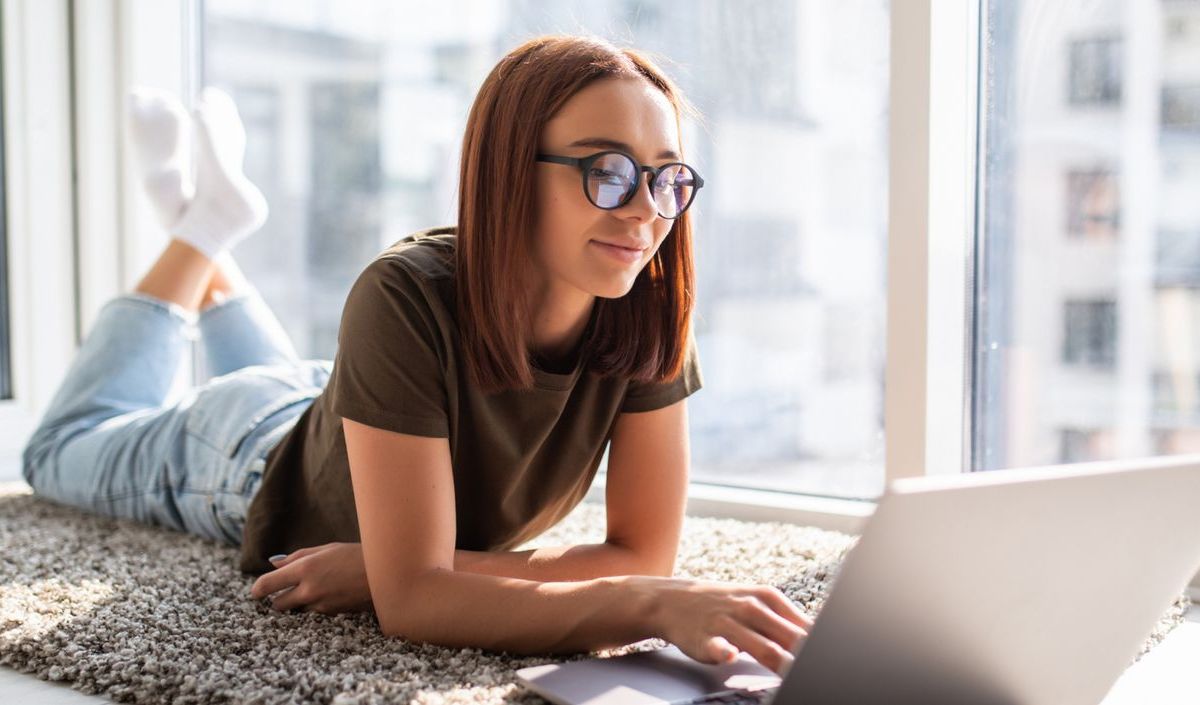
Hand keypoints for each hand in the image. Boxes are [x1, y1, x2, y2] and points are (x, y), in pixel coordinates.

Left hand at [249, 542, 373, 614]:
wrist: (386, 574)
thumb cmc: (356, 555)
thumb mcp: (326, 549)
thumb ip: (297, 557)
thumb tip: (274, 563)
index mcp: (305, 568)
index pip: (268, 585)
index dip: (257, 590)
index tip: (256, 592)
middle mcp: (309, 590)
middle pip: (278, 604)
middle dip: (279, 599)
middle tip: (286, 590)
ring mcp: (321, 605)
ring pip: (297, 611)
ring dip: (299, 603)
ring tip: (315, 589)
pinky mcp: (332, 615)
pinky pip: (315, 614)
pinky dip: (315, 607)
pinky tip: (329, 594)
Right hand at [643, 577, 814, 675]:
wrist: (673, 600)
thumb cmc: (724, 605)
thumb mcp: (757, 603)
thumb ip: (788, 622)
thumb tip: (818, 636)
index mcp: (769, 598)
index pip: (804, 626)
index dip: (818, 646)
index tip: (833, 659)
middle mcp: (751, 608)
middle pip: (788, 638)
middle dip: (805, 656)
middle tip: (817, 670)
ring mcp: (727, 622)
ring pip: (760, 645)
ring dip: (780, 660)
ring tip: (793, 674)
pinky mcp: (705, 638)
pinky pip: (716, 646)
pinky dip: (724, 651)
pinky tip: (730, 655)